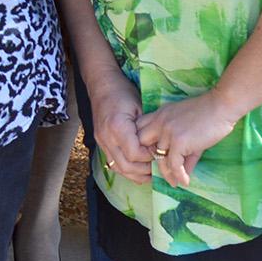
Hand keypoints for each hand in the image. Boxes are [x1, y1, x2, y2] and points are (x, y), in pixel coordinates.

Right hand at [86, 65, 152, 184]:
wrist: (102, 85)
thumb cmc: (123, 92)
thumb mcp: (140, 108)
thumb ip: (147, 130)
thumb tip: (158, 149)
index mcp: (117, 127)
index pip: (135, 154)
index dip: (150, 158)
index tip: (161, 153)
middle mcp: (106, 138)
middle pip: (126, 166)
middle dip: (144, 171)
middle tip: (160, 169)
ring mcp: (101, 142)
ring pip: (118, 168)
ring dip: (135, 175)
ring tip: (151, 175)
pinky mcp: (100, 143)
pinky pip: (113, 163)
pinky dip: (126, 170)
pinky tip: (138, 170)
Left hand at [137, 90, 242, 189]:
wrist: (222, 106)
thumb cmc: (209, 116)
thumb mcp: (188, 129)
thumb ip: (183, 150)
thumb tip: (184, 173)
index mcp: (159, 115)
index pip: (139, 130)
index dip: (142, 144)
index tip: (152, 157)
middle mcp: (159, 122)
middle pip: (142, 144)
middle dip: (147, 158)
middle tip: (158, 170)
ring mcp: (167, 132)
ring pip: (159, 158)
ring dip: (166, 173)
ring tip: (173, 182)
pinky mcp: (179, 141)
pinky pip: (174, 164)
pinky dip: (179, 175)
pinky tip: (184, 181)